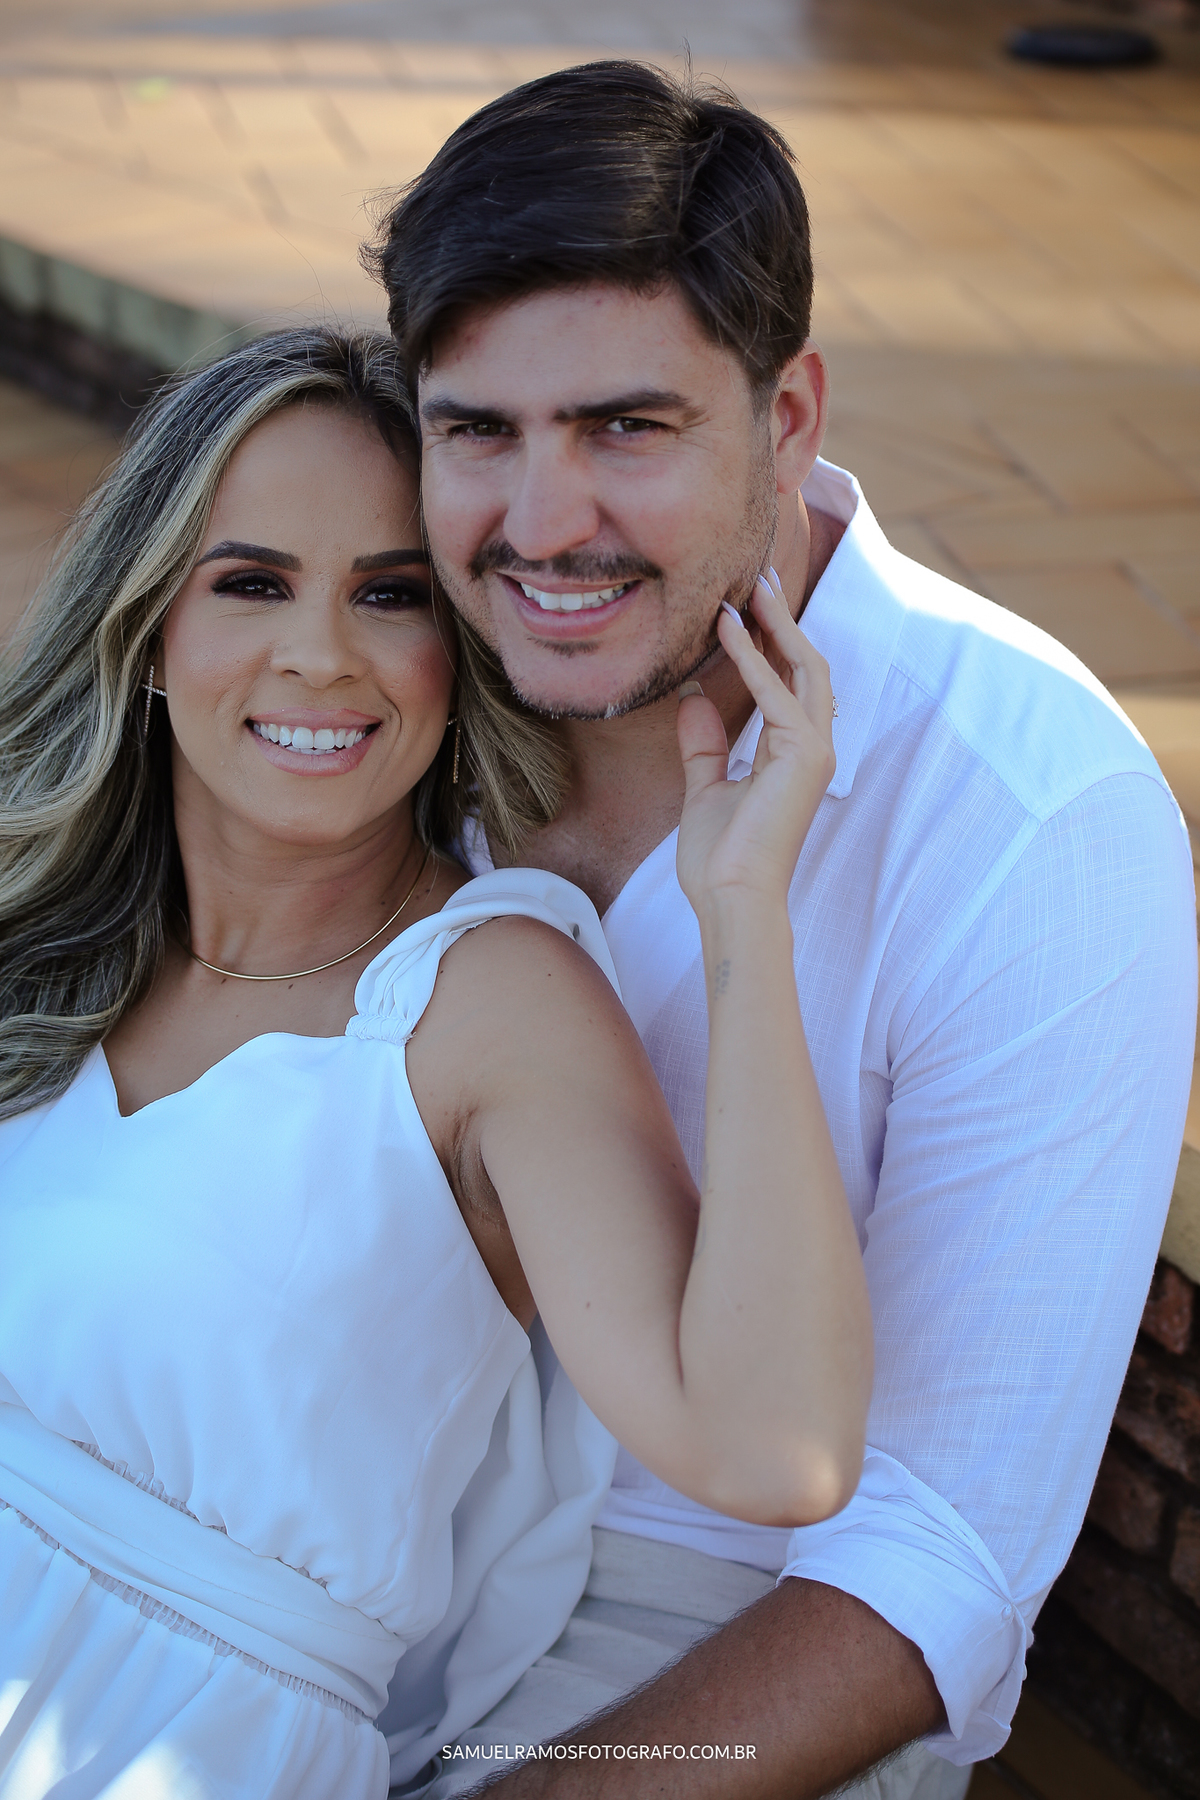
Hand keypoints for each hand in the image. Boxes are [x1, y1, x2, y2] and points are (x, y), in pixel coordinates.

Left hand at [675, 569, 834, 913]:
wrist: (730, 898)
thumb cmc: (721, 859)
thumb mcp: (705, 790)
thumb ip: (704, 746)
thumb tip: (693, 700)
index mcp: (795, 755)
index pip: (789, 683)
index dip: (771, 641)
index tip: (746, 605)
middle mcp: (813, 747)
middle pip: (806, 665)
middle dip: (783, 618)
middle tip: (757, 576)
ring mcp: (814, 750)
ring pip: (804, 667)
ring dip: (776, 624)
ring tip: (748, 586)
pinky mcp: (803, 755)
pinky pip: (777, 693)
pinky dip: (752, 657)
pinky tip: (727, 628)